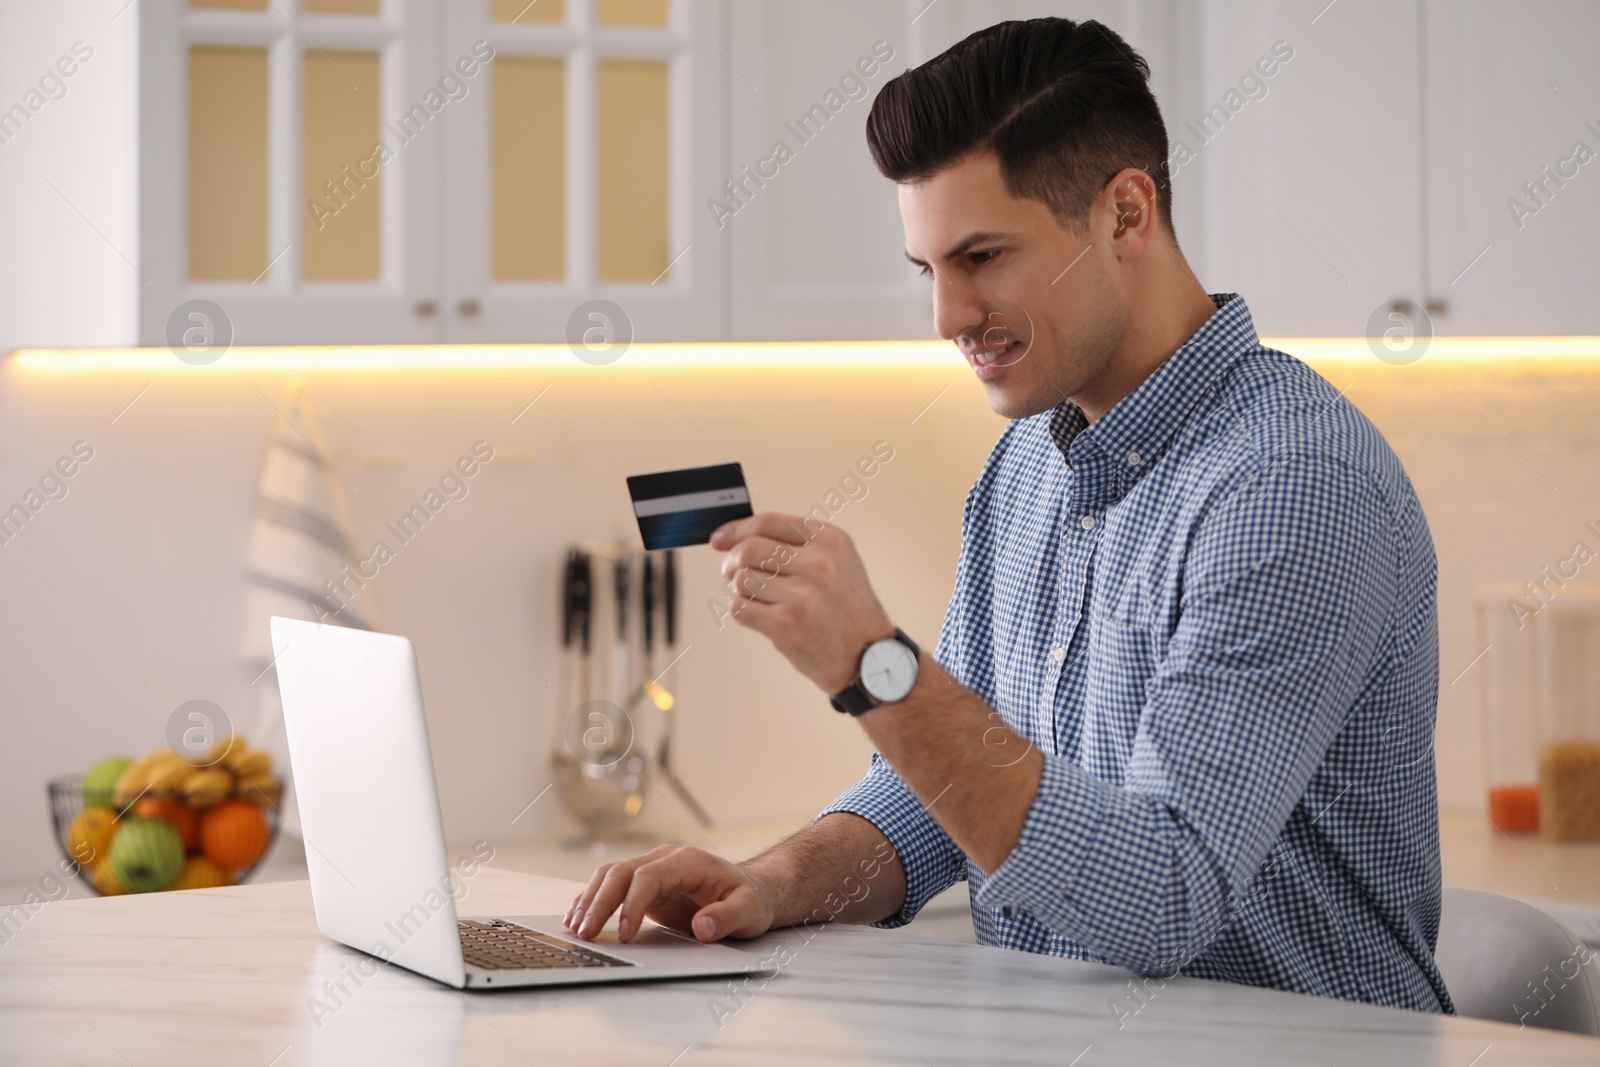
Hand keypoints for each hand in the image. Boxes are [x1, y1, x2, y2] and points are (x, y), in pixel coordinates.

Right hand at [563, 844, 777, 942]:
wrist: (750, 890)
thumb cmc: (749, 899)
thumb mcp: (749, 910)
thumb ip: (728, 917)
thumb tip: (703, 927)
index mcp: (688, 861)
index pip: (648, 876)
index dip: (631, 903)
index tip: (623, 933)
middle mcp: (665, 860)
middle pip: (621, 872)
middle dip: (600, 902)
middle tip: (586, 933)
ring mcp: (652, 869)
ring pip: (610, 876)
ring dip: (590, 900)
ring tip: (576, 928)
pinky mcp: (645, 884)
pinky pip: (611, 885)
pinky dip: (593, 899)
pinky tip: (578, 917)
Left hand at [712, 512, 893, 693]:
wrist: (869, 657)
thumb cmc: (846, 609)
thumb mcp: (838, 562)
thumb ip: (796, 545)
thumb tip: (735, 537)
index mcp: (830, 541)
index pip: (768, 522)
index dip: (736, 529)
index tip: (720, 538)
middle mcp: (819, 563)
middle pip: (749, 549)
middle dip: (732, 561)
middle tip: (730, 573)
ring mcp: (803, 595)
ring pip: (742, 579)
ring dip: (741, 590)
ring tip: (759, 599)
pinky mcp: (786, 625)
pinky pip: (740, 608)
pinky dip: (742, 611)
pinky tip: (760, 616)